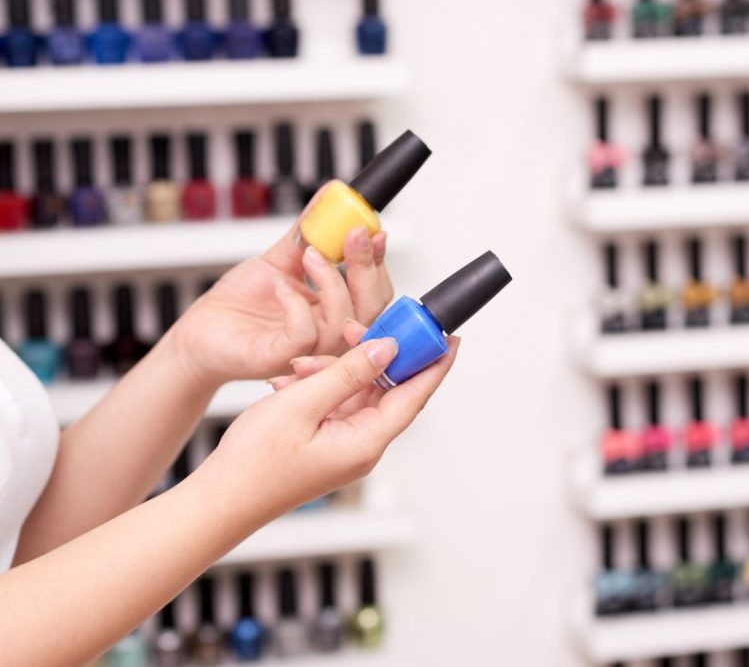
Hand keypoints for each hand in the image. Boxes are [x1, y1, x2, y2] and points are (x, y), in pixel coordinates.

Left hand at [169, 184, 394, 386]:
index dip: (378, 261)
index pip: (375, 290)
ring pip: (343, 321)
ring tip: (308, 255)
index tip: (372, 230)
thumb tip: (331, 195)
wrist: (202, 331)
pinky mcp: (280, 358)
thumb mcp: (280, 259)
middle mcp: (330, 334)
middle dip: (366, 268)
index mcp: (336, 312)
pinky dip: (296, 305)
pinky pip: (304, 334)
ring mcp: (309, 351)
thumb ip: (309, 231)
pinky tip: (280, 287)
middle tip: (352, 234)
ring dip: (331, 281)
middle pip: (372, 309)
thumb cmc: (240, 304)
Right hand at [203, 321, 458, 517]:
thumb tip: (388, 349)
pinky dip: (320, 383)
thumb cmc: (254, 463)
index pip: (415, 395)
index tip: (450, 335)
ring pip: (359, 390)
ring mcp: (347, 443)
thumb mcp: (302, 404)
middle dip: (373, 354)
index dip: (435, 363)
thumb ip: (348, 373)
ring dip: (334, 369)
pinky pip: (338, 400)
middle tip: (358, 326)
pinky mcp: (329, 440)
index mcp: (367, 441)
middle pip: (390, 388)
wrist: (220, 500)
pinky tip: (293, 378)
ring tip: (298, 367)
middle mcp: (364, 444)